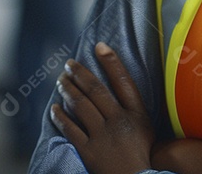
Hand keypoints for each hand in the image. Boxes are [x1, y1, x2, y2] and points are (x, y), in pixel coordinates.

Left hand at [51, 41, 154, 173]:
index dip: (111, 61)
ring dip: (68, 90)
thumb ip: (133, 109)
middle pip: (96, 90)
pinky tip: (54, 108)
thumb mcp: (147, 128)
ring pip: (81, 106)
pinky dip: (60, 116)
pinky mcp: (89, 151)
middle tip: (69, 63)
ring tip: (61, 80)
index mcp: (137, 114)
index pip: (123, 81)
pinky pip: (71, 129)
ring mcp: (104, 136)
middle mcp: (120, 121)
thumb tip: (118, 88)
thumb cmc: (144, 155)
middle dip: (80, 73)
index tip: (99, 46)